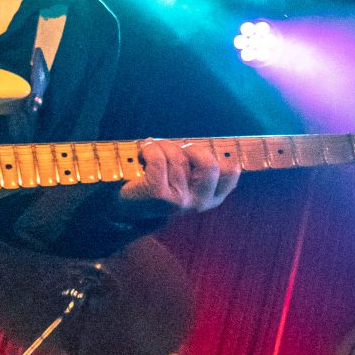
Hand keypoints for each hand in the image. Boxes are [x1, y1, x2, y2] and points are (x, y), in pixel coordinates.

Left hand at [116, 140, 242, 217]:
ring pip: (177, 157)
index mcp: (210, 199)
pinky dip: (149, 149)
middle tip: (175, 147)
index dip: (222, 158)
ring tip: (151, 150)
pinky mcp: (158, 193)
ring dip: (161, 146)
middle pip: (209, 164)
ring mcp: (179, 200)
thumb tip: (227, 156)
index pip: (229, 175)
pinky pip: (159, 158)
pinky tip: (142, 153)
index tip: (206, 152)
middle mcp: (198, 202)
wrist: (125, 209)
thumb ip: (203, 169)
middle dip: (191, 148)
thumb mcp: (185, 180)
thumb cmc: (158, 186)